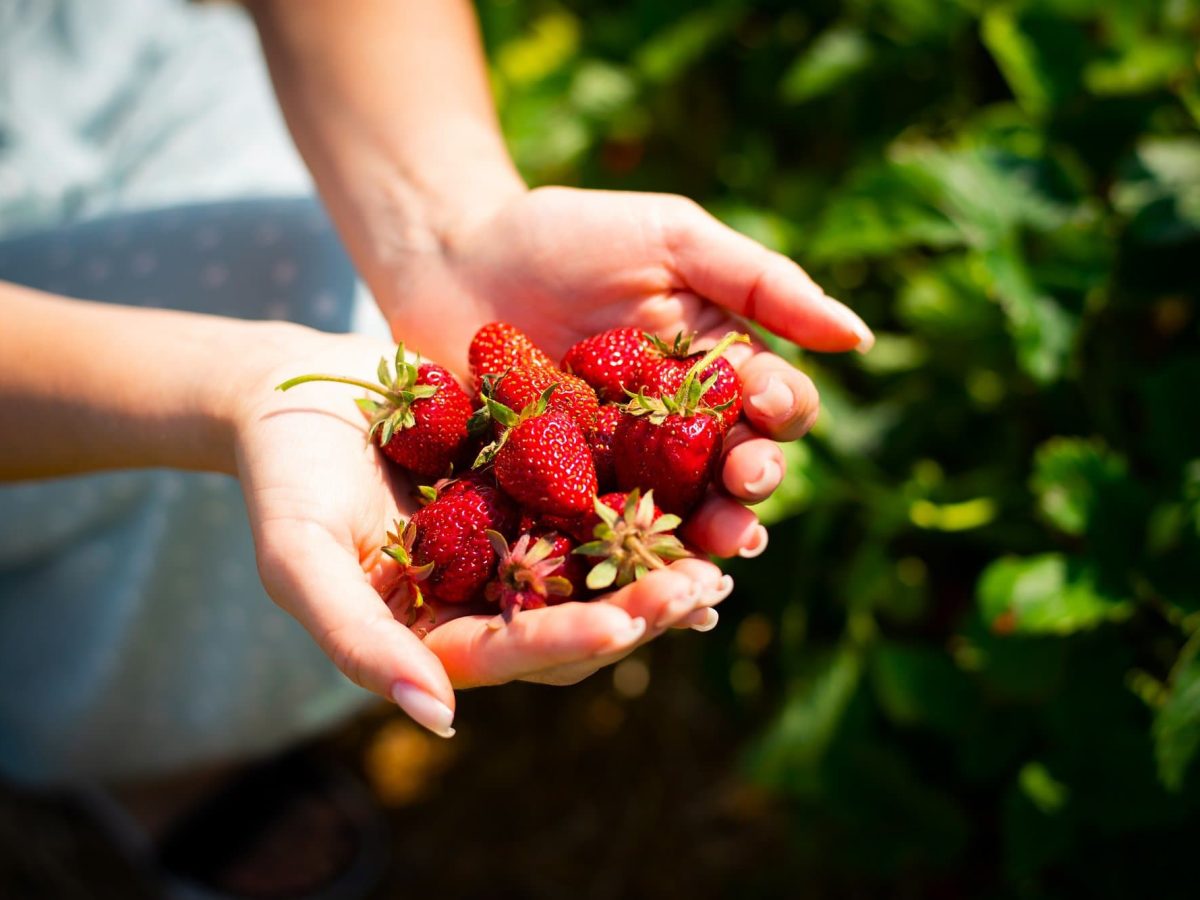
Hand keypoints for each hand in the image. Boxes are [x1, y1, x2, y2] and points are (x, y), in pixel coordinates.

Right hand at [233, 326, 729, 735]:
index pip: (511, 651)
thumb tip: (439, 722)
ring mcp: (521, 538)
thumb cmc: (282, 478)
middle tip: (700, 589)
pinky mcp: (542, 481)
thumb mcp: (298, 559)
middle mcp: (491, 593)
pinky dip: (649, 496)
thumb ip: (358, 641)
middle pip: (575, 619)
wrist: (298, 388)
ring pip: (603, 566)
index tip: (622, 625)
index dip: (566, 641)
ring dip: (660, 563)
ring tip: (721, 548)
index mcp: (440, 629)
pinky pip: (602, 495)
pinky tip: (700, 479)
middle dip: (639, 610)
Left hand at [372, 186, 874, 556]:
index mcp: (717, 370)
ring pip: (675, 517)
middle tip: (739, 500)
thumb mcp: (672, 238)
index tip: (766, 418)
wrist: (450, 256)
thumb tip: (858, 337)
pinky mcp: (558, 498)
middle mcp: (678, 431)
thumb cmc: (565, 235)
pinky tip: (636, 587)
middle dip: (745, 492)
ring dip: (698, 541)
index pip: (771, 406)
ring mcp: (618, 470)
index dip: (779, 419)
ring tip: (705, 560)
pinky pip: (598, 535)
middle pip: (730, 475)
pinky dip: (619, 562)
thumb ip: (762, 283)